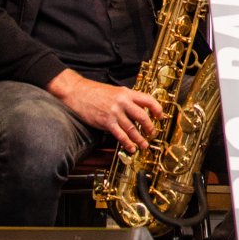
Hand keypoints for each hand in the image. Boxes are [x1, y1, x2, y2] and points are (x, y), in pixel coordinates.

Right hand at [47, 69, 162, 148]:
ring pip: (132, 128)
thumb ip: (127, 99)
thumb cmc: (96, 92)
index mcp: (127, 93)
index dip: (157, 109)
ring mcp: (114, 112)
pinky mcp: (106, 122)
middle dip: (149, 127)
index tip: (160, 117)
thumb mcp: (115, 91)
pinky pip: (119, 134)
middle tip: (152, 134)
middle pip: (142, 116)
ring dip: (139, 138)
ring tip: (144, 145)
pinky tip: (131, 148)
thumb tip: (138, 107)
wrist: (78, 92)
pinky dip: (127, 143)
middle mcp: (123, 102)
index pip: (148, 100)